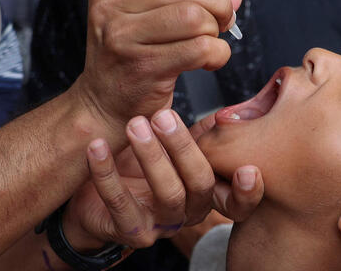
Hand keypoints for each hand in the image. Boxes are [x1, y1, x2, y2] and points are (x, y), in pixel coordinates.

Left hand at [63, 110, 262, 250]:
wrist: (93, 198)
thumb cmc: (140, 166)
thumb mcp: (175, 149)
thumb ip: (204, 134)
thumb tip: (234, 110)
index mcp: (204, 193)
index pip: (235, 202)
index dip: (247, 193)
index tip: (247, 169)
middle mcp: (187, 212)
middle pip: (199, 185)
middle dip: (183, 148)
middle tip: (162, 115)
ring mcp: (159, 226)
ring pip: (167, 195)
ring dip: (151, 157)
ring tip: (134, 125)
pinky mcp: (127, 230)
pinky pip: (119, 203)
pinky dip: (107, 172)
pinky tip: (98, 145)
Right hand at [71, 0, 242, 131]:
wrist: (105, 105)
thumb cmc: (133, 56)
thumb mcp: (148, 16)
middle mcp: (108, 9)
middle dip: (215, 0)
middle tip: (225, 17)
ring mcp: (122, 39)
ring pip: (192, 16)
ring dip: (215, 28)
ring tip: (212, 39)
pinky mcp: (143, 68)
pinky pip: (199, 49)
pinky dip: (218, 53)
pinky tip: (211, 60)